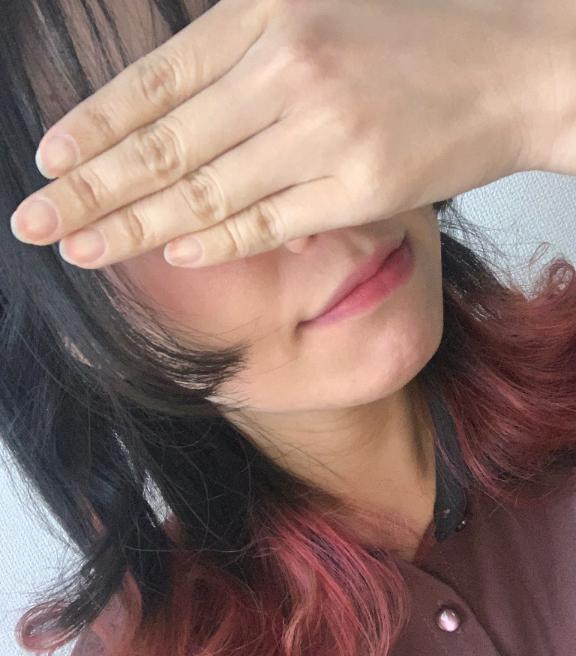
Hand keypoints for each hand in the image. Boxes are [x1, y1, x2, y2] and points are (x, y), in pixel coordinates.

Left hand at [8, 0, 572, 269]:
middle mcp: (288, 71)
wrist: (517, 64)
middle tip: (36, 221)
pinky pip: (269, 223)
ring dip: (136, 227)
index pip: (157, 81)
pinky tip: (170, 253)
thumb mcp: (319, 7)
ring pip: (207, 193)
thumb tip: (174, 107)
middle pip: (166, 145)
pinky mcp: (360, 189)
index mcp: (268, 13)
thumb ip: (244, 52)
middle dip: (92, 189)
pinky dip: (217, 241)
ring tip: (82, 249)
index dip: (97, 126)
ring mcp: (324, 134)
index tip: (51, 162)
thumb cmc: (418, 33)